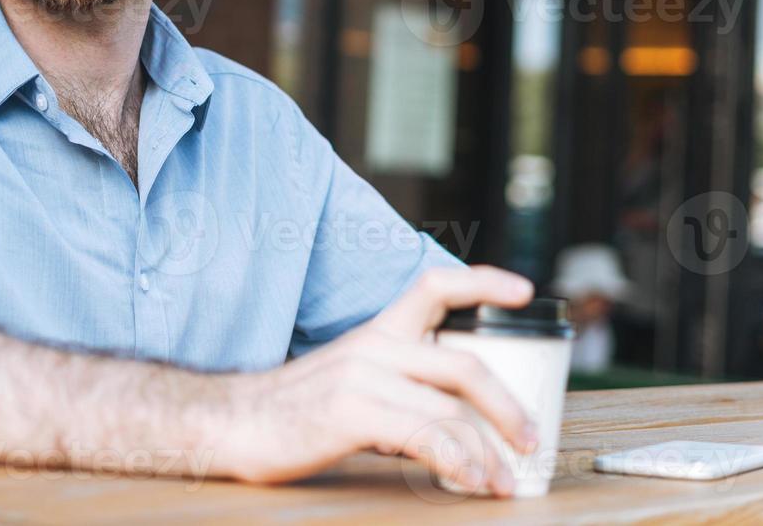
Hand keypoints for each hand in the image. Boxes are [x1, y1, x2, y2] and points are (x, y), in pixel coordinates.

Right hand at [217, 266, 535, 495]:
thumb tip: (457, 420)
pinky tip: (467, 481)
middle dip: (509, 405)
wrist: (232, 423)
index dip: (483, 282)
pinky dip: (456, 461)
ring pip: (449, 407)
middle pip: (463, 362)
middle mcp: (374, 345)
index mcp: (377, 331)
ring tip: (502, 481)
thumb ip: (400, 384)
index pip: (435, 286)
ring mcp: (362, 375)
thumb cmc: (294, 410)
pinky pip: (422, 434)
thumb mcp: (351, 378)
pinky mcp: (349, 411)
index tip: (524, 290)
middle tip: (531, 439)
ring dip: (487, 451)